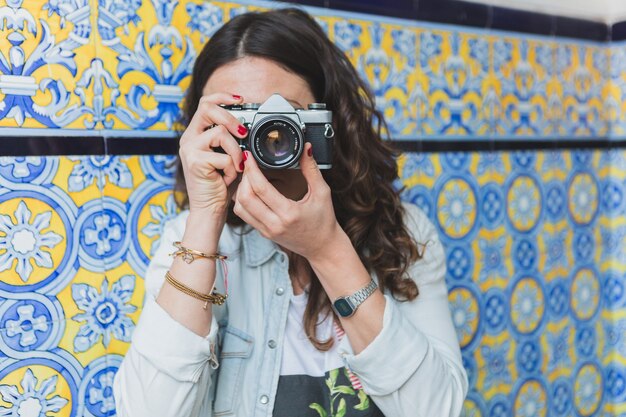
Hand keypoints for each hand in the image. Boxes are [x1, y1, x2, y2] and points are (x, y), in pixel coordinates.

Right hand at [179, 93, 247, 216]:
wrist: (209, 209)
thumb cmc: (220, 184)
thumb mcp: (227, 156)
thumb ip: (231, 139)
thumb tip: (247, 125)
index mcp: (196, 134)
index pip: (205, 104)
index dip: (222, 97)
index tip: (239, 99)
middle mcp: (189, 139)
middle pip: (208, 109)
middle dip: (231, 118)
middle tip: (244, 133)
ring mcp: (189, 149)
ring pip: (221, 133)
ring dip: (235, 152)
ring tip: (235, 168)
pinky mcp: (195, 161)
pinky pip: (224, 156)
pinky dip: (232, 168)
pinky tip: (226, 178)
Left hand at [233, 143, 342, 259]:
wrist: (322, 248)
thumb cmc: (324, 221)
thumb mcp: (322, 193)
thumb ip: (312, 169)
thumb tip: (306, 148)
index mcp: (289, 213)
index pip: (261, 189)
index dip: (251, 170)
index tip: (249, 156)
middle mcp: (274, 224)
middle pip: (244, 198)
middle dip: (243, 178)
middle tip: (248, 165)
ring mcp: (266, 230)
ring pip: (240, 208)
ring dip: (240, 190)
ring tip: (248, 176)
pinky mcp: (263, 233)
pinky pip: (244, 215)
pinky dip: (242, 200)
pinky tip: (250, 190)